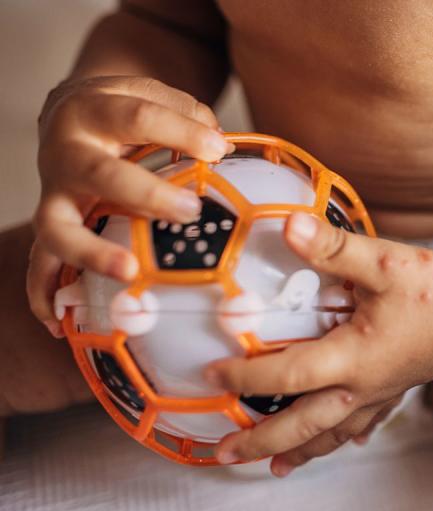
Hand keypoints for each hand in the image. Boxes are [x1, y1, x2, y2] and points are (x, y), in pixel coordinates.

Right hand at [29, 76, 231, 335]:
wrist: (71, 110)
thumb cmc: (125, 109)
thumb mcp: (150, 94)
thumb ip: (188, 116)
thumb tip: (219, 149)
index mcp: (94, 110)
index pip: (137, 116)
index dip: (180, 132)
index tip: (218, 150)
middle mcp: (67, 153)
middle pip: (99, 174)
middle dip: (145, 195)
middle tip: (189, 212)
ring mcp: (54, 192)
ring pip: (58, 226)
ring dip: (92, 252)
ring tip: (129, 272)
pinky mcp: (50, 223)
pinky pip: (39, 262)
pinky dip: (44, 292)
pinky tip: (58, 322)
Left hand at [205, 212, 432, 475]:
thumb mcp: (383, 261)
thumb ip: (333, 246)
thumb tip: (286, 223)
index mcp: (353, 357)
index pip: (286, 375)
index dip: (244, 378)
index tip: (210, 378)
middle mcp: (363, 385)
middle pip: (302, 424)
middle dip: (260, 441)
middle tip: (223, 454)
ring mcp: (381, 392)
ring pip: (333, 432)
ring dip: (300, 450)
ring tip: (273, 467)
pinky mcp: (397, 387)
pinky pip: (365, 422)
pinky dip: (346, 436)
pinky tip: (346, 442)